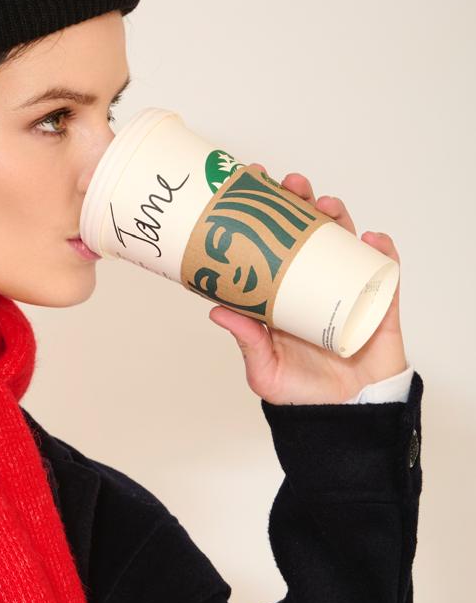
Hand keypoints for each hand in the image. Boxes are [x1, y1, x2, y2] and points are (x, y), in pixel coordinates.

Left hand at [207, 166, 406, 404]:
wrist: (345, 417)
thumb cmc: (302, 395)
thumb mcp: (265, 371)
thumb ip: (247, 342)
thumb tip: (216, 309)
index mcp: (283, 294)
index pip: (272, 244)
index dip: (264, 213)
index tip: (251, 186)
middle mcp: (314, 284)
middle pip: (308, 231)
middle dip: (299, 202)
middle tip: (288, 185)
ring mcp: (348, 288)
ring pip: (344, 240)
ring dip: (336, 215)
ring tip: (324, 203)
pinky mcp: (379, 303)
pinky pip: (385, 271)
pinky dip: (382, 251)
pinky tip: (370, 239)